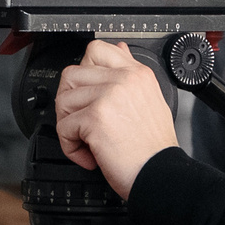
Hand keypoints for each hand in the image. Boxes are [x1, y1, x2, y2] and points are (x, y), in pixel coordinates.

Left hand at [52, 39, 179, 195]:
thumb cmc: (154, 147)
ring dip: (69, 127)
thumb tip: (119, 49)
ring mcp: (108, 96)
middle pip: (71, 75)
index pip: (96, 50)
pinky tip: (90, 156)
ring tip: (87, 141)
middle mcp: (123, 79)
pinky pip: (64, 127)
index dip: (83, 72)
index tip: (88, 94)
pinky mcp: (95, 118)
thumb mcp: (150, 99)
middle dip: (70, 103)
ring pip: (63, 100)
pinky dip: (71, 148)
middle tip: (82, 123)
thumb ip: (130, 73)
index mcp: (136, 73)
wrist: (161, 175)